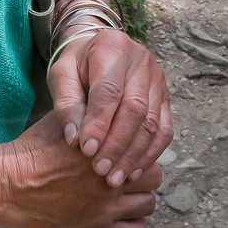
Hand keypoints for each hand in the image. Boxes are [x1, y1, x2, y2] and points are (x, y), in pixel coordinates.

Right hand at [0, 110, 160, 227]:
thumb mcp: (62, 121)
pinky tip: (121, 218)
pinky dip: (135, 226)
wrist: (10, 185)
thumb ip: (88, 114)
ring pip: (148, 205)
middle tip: (126, 174)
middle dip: (142, 174)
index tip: (125, 152)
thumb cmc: (32, 151)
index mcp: (104, 150)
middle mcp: (110, 181)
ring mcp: (106, 210)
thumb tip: (106, 103)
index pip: (144, 149)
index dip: (137, 149)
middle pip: (152, 178)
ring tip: (123, 196)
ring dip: (139, 200)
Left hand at [47, 28, 172, 186]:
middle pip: (135, 109)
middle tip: (100, 171)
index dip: (99, 123)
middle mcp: (141, 60)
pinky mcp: (165, 97)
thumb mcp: (61, 75)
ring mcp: (158, 79)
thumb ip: (66, 104)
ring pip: (152, 122)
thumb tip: (76, 140)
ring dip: (134, 155)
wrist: (100, 50)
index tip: (86, 151)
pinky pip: (164, 130)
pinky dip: (150, 154)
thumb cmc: (77, 65)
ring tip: (114, 179)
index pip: (108, 91)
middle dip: (117, 144)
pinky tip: (132, 172)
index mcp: (112, 47)